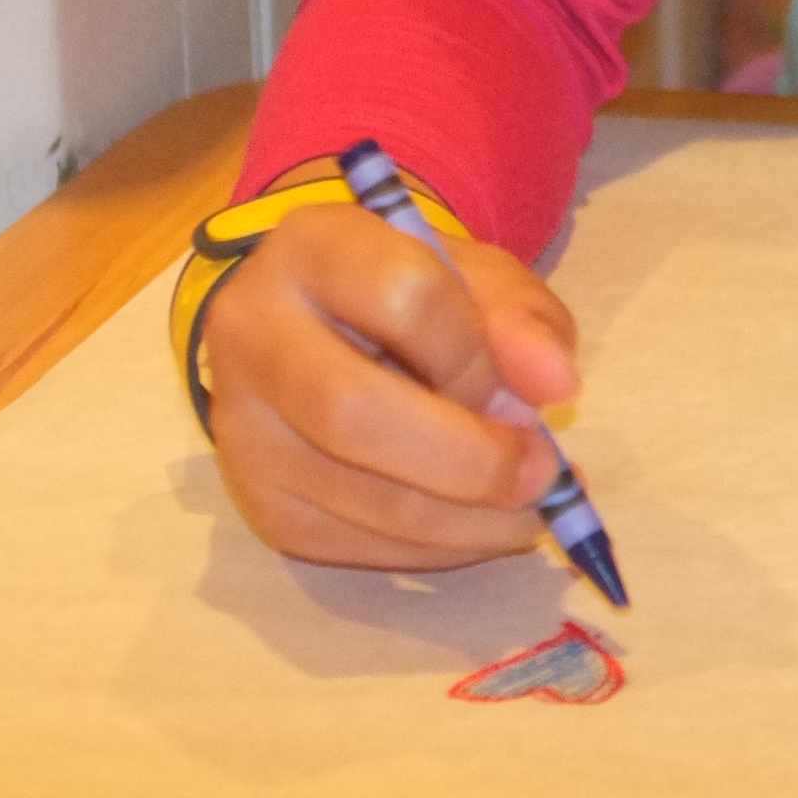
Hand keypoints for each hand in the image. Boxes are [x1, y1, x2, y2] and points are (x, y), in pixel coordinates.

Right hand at [203, 172, 585, 570]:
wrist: (318, 328)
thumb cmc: (408, 295)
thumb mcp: (477, 278)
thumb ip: (524, 319)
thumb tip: (554, 386)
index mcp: (312, 248)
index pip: (402, 298)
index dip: (478, 357)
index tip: (531, 391)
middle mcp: (252, 333)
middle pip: (353, 413)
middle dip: (469, 459)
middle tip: (540, 474)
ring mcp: (242, 427)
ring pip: (356, 495)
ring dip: (466, 519)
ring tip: (527, 507)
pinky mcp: (257, 503)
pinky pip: (353, 546)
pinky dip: (435, 549)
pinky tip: (476, 525)